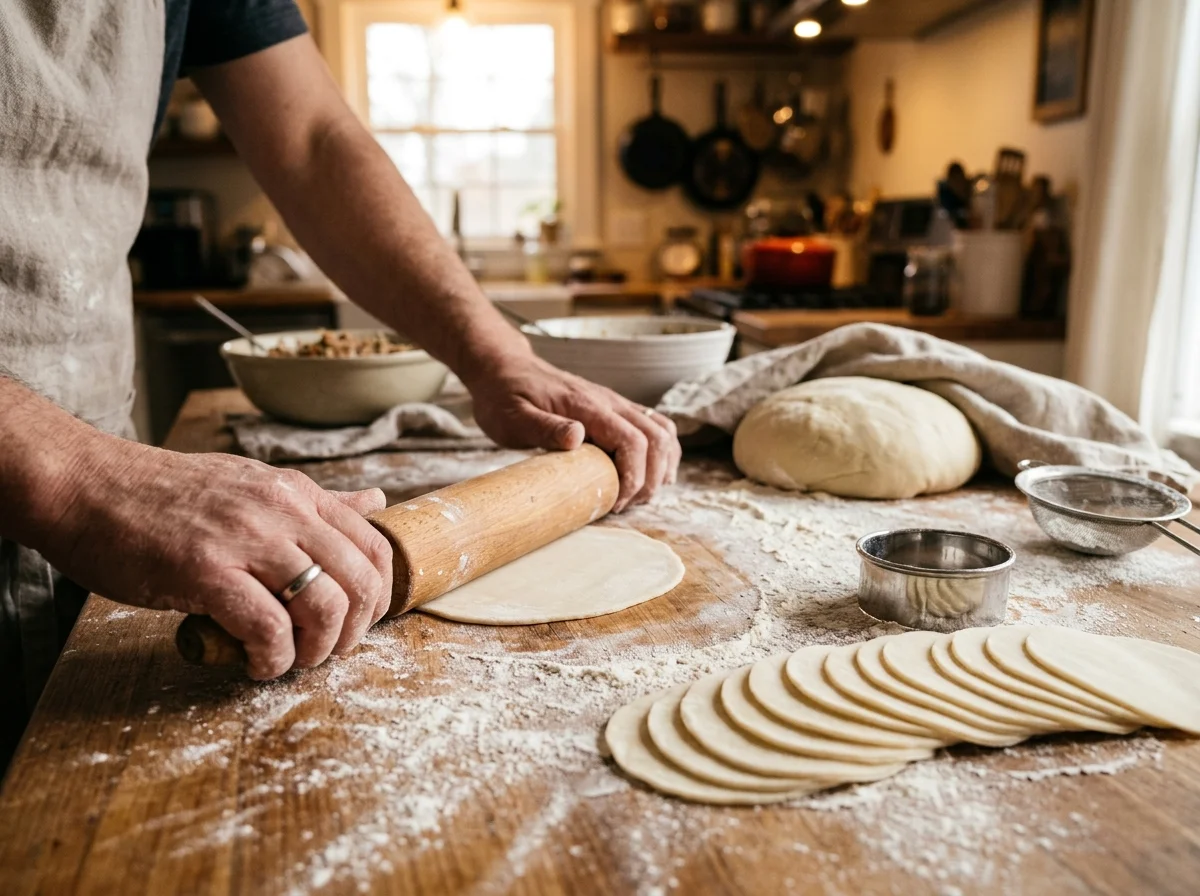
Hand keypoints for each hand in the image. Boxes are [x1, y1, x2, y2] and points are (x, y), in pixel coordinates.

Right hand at [37, 436, 391, 679]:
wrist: (86, 486)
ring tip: (291, 661)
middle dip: (354, 631)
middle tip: (327, 652)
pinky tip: (255, 664)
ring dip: (316, 650)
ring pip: (323, 605)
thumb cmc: (165, 494)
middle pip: (360, 580)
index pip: (374, 544)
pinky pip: (267, 627)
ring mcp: (245, 539)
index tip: (357, 623)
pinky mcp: (205, 572)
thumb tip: (377, 502)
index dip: (378, 596)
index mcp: (296, 491)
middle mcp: (281, 510)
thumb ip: (316, 503)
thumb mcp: (253, 484)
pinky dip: (271, 659)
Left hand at [463, 354, 680, 510]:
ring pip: (662, 430)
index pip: (633, 441)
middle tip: (628, 505)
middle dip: (651, 478)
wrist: (504, 368)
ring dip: (661, 465)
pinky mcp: (614, 408)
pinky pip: (654, 425)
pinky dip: (661, 451)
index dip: (634, 477)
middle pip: (656, 438)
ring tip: (640, 493)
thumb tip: (577, 437)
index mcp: (587, 406)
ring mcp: (615, 403)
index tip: (616, 503)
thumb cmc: (504, 396)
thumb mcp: (513, 417)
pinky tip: (650, 472)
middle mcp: (609, 402)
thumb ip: (545, 427)